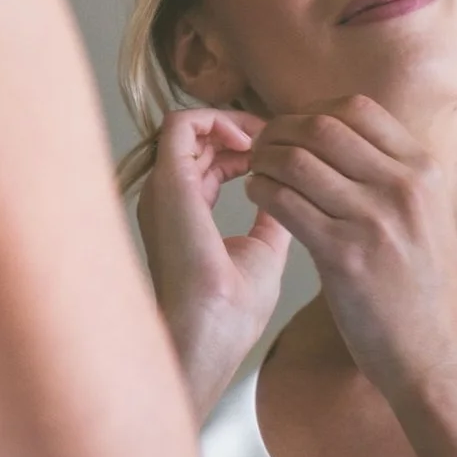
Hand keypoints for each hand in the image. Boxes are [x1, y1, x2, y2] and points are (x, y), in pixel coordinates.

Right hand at [136, 107, 291, 414]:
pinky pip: (180, 125)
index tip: (280, 152)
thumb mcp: (263, 252)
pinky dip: (216, 120)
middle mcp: (167, 196)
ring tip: (267, 138)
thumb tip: (292, 196)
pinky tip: (251, 141)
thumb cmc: (229, 312)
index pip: (209, 161)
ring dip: (231, 123)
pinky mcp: (169, 182)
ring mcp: (164, 188)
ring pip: (188, 126)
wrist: (209, 336)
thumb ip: (273, 219)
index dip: (245, 148)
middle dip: (241, 130)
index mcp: (184, 212)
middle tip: (278, 138)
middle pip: (199, 139)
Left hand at [245, 95, 456, 410]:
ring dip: (263, 160)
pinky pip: (284, 201)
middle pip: (321, 125)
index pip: (357, 108)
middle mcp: (404, 186)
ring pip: (296, 159)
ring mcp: (375, 220)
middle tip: (260, 147)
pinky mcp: (344, 256)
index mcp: (425, 171)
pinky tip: (257, 198)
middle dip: (279, 129)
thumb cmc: (424, 294)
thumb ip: (393, 177)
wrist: (439, 359)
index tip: (292, 129)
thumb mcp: (427, 217)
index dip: (311, 110)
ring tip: (255, 172)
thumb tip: (341, 141)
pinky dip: (260, 191)